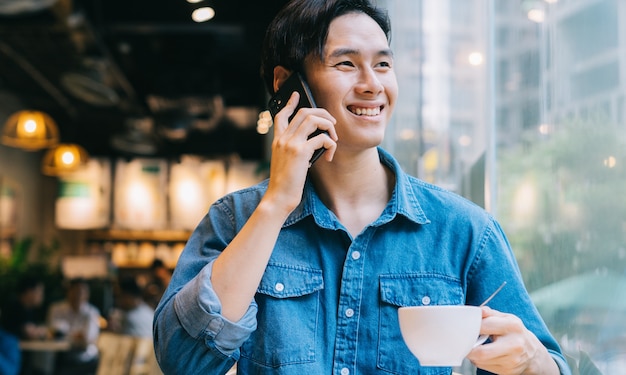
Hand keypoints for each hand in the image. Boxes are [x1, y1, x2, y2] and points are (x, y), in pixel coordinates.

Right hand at [265, 91, 337, 212]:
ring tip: (333, 138)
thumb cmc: (284, 184)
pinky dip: (331, 144)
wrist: (278, 198)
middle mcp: (283, 139)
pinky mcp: (300, 152)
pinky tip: (329, 156)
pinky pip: (322, 138)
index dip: (290, 103)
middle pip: (303, 112)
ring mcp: (291, 144)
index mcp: (277, 141)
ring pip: (313, 120)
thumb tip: (314, 143)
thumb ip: (295, 150)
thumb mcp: (286, 163)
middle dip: (322, 113)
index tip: (297, 95)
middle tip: (332, 123)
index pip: (281, 115)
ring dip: (328, 126)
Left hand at [466, 307, 559, 374]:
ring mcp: (512, 361)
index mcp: (513, 326)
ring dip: (472, 354)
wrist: (532, 353)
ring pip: (480, 361)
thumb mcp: (506, 318)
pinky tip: (483, 354)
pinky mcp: (507, 371)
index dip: (470, 327)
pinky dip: (479, 361)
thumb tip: (478, 311)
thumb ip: (490, 313)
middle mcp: (514, 345)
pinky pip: (484, 367)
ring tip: (475, 346)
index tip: (464, 327)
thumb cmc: (515, 332)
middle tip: (463, 342)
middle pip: (481, 352)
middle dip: (468, 347)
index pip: (484, 326)